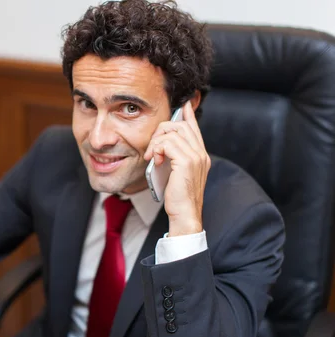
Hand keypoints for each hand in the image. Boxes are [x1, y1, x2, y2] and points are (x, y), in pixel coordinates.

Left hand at [144, 101, 210, 236]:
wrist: (185, 214)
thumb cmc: (177, 198)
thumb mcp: (176, 174)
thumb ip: (174, 159)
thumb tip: (162, 147)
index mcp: (200, 156)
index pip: (194, 128)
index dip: (187, 115)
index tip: (183, 105)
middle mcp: (201, 153)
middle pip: (180, 125)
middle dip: (161, 131)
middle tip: (152, 149)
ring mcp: (196, 157)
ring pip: (173, 132)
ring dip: (156, 142)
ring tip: (152, 157)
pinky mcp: (186, 162)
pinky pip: (168, 143)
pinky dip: (157, 149)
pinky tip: (155, 161)